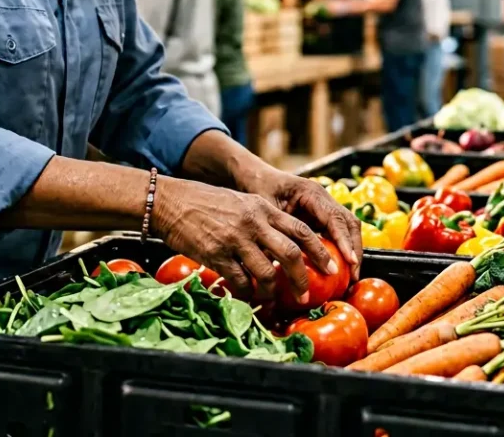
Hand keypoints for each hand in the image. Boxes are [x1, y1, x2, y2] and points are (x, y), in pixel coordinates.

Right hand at [150, 176, 341, 301]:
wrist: (171, 202)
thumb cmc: (206, 203)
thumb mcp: (242, 203)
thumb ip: (263, 220)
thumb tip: (284, 245)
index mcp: (263, 208)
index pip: (301, 230)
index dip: (320, 252)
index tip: (332, 268)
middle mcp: (253, 222)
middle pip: (290, 254)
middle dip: (302, 279)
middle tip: (306, 296)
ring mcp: (235, 239)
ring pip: (267, 273)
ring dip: (273, 292)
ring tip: (272, 299)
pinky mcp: (216, 255)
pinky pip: (240, 281)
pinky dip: (248, 294)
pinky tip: (248, 297)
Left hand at [242, 169, 362, 279]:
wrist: (256, 176)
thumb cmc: (259, 187)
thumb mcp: (265, 208)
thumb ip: (275, 230)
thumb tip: (281, 261)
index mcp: (311, 193)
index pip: (335, 218)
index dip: (345, 240)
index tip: (351, 261)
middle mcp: (323, 199)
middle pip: (349, 223)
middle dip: (354, 248)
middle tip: (354, 274)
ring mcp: (323, 207)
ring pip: (347, 228)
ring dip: (351, 250)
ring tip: (351, 276)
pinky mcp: (320, 217)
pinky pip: (336, 233)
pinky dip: (340, 250)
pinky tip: (338, 268)